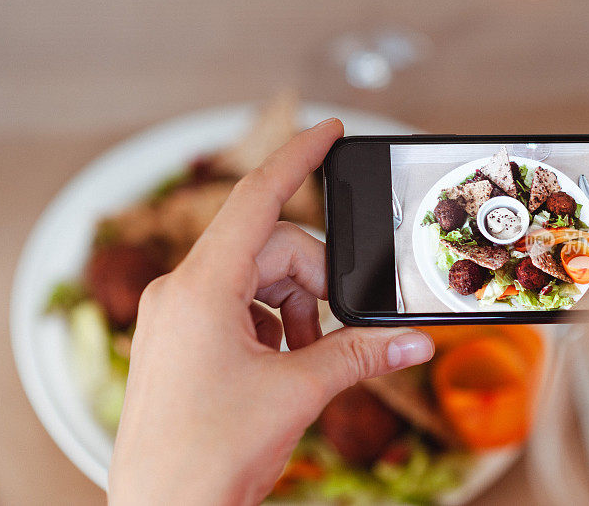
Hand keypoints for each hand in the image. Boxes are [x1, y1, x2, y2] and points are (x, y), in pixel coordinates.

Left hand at [107, 118, 434, 504]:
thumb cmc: (207, 458)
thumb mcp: (296, 394)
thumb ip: (359, 356)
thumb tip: (412, 339)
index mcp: (200, 288)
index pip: (255, 198)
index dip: (296, 157)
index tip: (327, 129)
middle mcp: (180, 291)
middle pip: (269, 250)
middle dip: (315, 282)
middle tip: (337, 329)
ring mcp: (176, 316)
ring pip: (255, 280)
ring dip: (294, 309)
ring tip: (306, 359)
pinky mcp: (180, 339)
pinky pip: (236, 307)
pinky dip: (271, 325)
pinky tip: (281, 365)